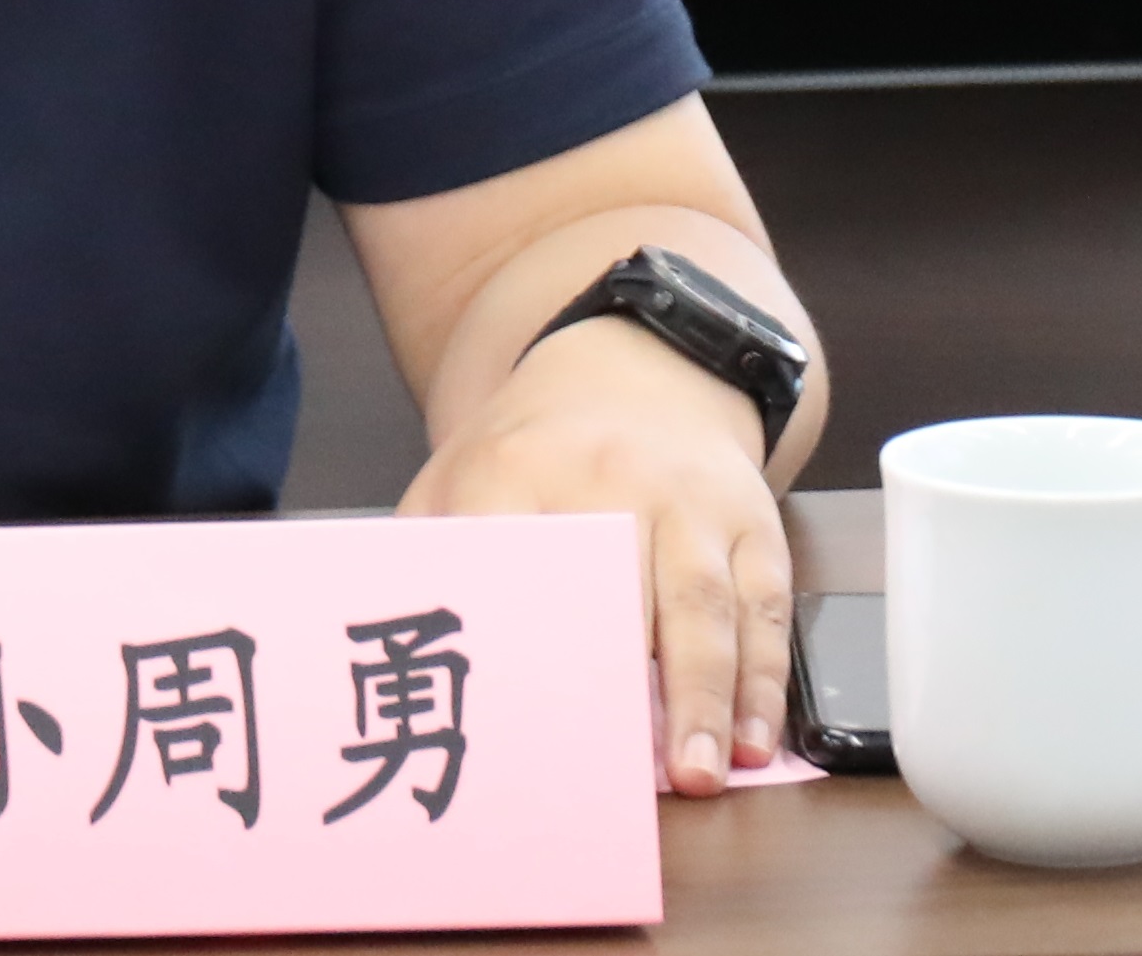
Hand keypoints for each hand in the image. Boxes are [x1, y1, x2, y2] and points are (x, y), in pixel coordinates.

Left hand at [401, 317, 788, 794]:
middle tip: (619, 773)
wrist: (637, 366)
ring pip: (705, 605)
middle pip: (622, 591)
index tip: (514, 716)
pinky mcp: (750, 523)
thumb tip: (377, 638)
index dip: (519, 637)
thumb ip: (427, 547)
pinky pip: (764, 608)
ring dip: (707, 698)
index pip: (515, 559)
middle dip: (623, 684)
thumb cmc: (536, 446)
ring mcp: (689, 503)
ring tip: (700, 775)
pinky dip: (763, 684)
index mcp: (519, 468)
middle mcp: (612, 481)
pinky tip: (755, 743)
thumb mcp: (460, 468)